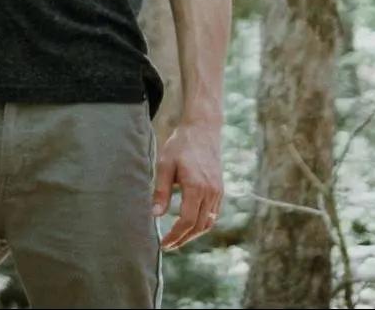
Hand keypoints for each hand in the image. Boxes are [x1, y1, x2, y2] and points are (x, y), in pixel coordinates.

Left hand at [152, 120, 223, 249]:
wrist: (203, 129)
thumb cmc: (181, 145)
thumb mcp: (165, 165)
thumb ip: (161, 191)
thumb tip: (155, 215)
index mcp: (196, 187)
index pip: (187, 221)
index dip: (175, 235)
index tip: (163, 243)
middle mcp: (210, 192)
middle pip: (198, 226)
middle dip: (183, 239)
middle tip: (168, 246)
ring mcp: (218, 192)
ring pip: (208, 222)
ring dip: (193, 234)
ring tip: (177, 238)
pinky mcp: (220, 189)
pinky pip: (213, 214)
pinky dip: (202, 224)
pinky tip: (190, 225)